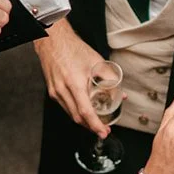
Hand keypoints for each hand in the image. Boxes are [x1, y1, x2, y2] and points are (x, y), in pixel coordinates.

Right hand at [34, 18, 109, 136]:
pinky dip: (76, 112)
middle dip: (91, 127)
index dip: (95, 125)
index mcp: (74, 83)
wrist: (53, 41)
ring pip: (71, 114)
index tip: (103, 132)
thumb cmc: (73, 49)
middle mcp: (62, 90)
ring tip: (96, 123)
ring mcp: (56, 92)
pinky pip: (66, 107)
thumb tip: (121, 94)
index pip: (85, 112)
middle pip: (77, 117)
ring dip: (84, 121)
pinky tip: (84, 111)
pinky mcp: (52, 91)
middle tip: (103, 130)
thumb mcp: (97, 62)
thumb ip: (111, 79)